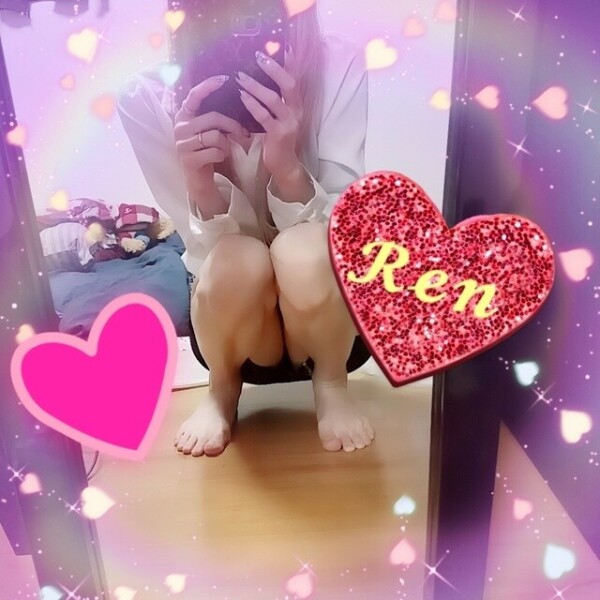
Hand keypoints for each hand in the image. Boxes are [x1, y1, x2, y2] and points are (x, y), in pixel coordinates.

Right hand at [174, 75, 249, 216]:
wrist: (199, 180)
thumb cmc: (208, 151)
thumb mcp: (210, 131)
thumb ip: (216, 117)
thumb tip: (239, 97)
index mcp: (184, 115)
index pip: (194, 95)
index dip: (208, 86)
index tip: (224, 78)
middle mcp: (179, 127)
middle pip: (213, 118)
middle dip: (232, 125)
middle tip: (245, 133)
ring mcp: (182, 144)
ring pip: (215, 136)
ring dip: (227, 143)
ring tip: (227, 149)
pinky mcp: (188, 159)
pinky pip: (215, 152)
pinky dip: (223, 154)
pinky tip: (221, 157)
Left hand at [235, 47, 303, 178]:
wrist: (284, 165)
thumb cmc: (278, 140)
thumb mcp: (279, 118)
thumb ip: (274, 102)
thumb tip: (257, 81)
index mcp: (297, 106)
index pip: (295, 80)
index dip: (291, 64)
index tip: (284, 47)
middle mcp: (296, 112)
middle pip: (289, 84)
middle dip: (274, 69)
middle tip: (258, 56)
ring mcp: (289, 123)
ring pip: (273, 99)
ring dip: (256, 85)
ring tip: (241, 76)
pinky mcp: (278, 134)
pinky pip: (264, 116)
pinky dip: (252, 104)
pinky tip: (242, 96)